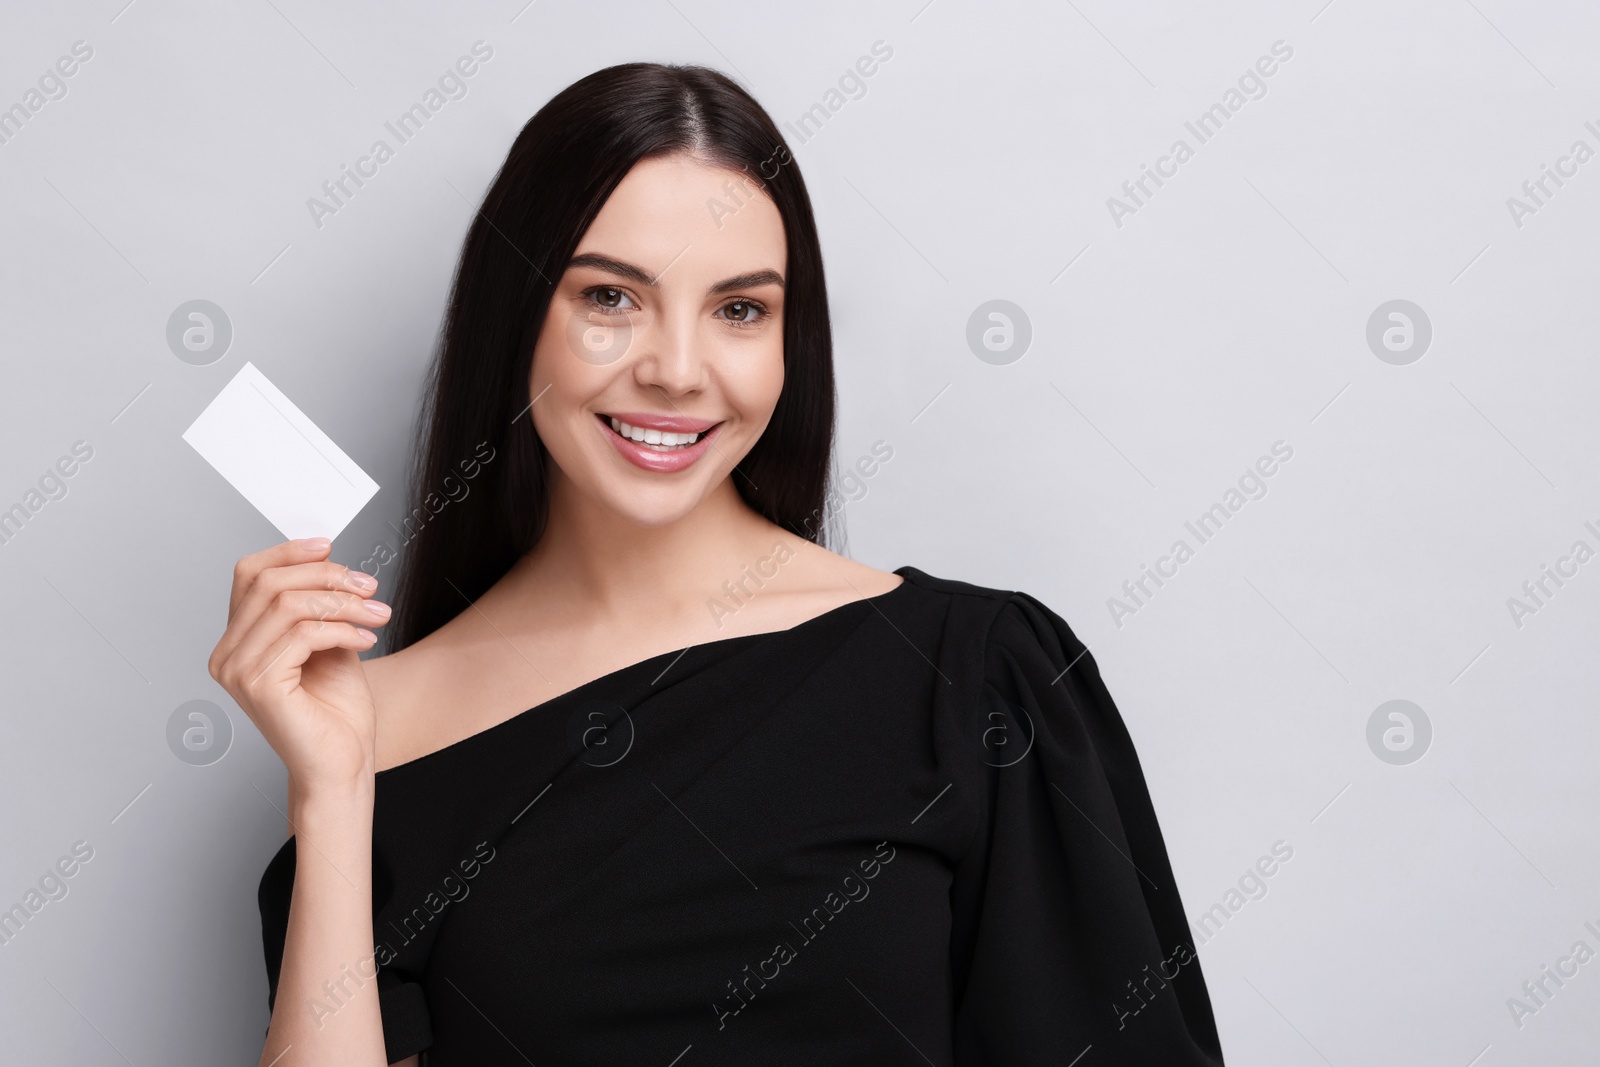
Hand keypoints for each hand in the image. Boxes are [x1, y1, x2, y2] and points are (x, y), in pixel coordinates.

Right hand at [208, 538, 389, 794]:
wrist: (342, 764)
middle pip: (270, 584)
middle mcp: (228, 655)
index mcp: (238, 641)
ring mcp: (238, 672)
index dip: (290, 553)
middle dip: (327, 577)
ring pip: (289, 606)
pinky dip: (342, 629)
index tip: (330, 546)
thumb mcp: (328, 642)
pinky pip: (303, 635)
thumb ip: (317, 605)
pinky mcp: (260, 686)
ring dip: (343, 603)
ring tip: (376, 615)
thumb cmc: (335, 713)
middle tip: (368, 586)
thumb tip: (325, 560)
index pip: (250, 575)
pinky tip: (365, 639)